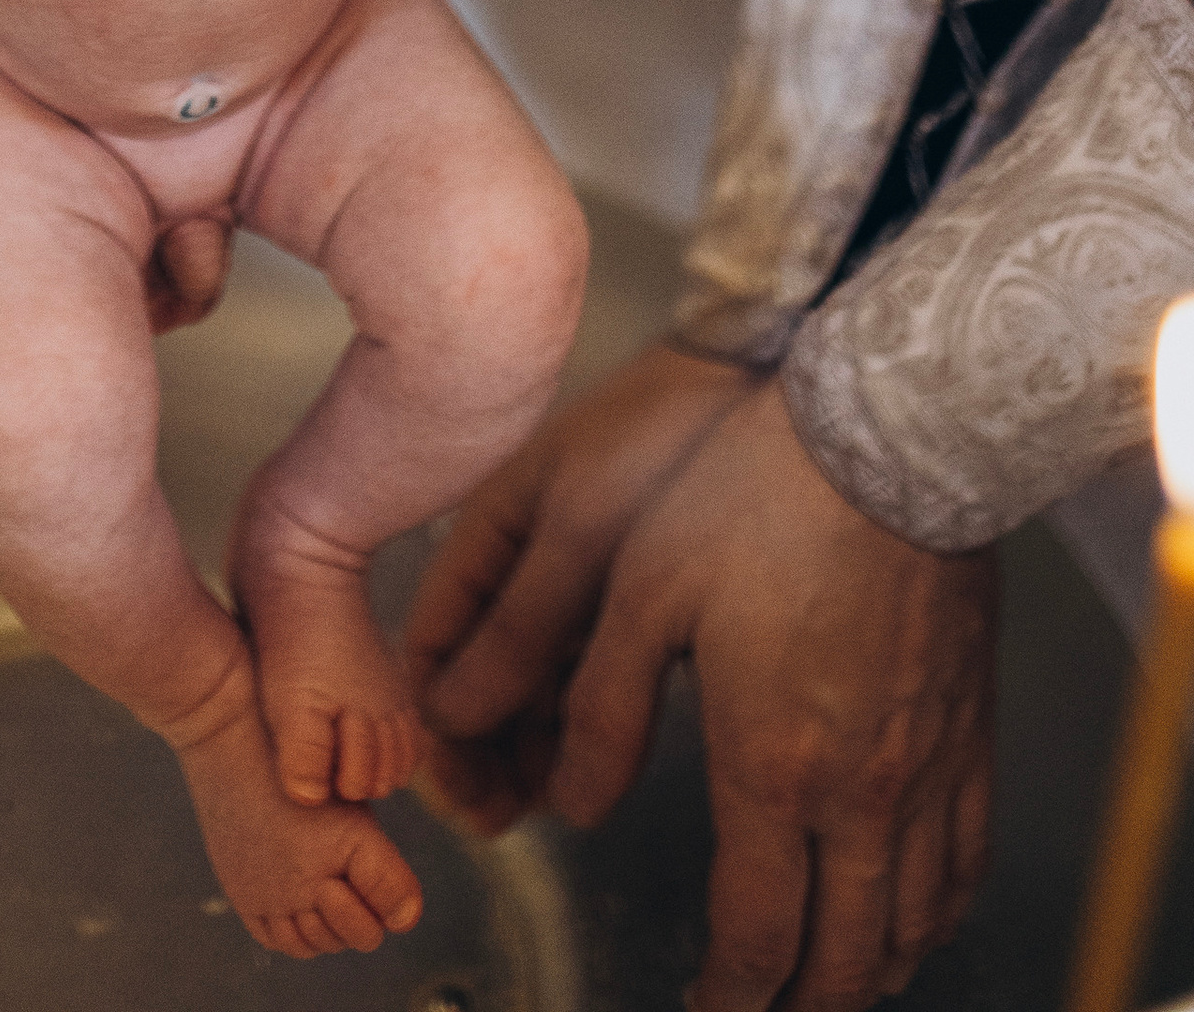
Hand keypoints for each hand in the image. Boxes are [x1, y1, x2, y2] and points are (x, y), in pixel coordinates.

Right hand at [407, 345, 755, 826]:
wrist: (760, 377)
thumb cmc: (660, 438)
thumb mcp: (581, 533)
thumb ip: (518, 626)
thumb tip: (449, 714)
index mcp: (492, 526)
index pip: (435, 639)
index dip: (433, 720)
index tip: (457, 791)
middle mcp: (526, 553)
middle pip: (478, 668)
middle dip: (481, 745)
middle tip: (502, 816)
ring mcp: (579, 569)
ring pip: (532, 673)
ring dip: (526, 740)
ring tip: (542, 803)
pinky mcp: (634, 585)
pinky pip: (584, 666)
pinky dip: (576, 717)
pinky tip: (593, 761)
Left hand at [416, 355, 999, 1010]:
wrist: (899, 427)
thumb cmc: (763, 489)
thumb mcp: (640, 580)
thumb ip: (597, 704)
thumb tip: (564, 801)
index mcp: (777, 766)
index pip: (757, 935)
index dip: (726, 992)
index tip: (701, 1004)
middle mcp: (868, 789)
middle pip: (846, 959)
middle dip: (797, 1005)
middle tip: (754, 1009)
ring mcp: (933, 764)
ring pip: (913, 923)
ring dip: (867, 970)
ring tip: (824, 978)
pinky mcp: (973, 726)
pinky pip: (967, 860)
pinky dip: (934, 910)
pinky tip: (911, 907)